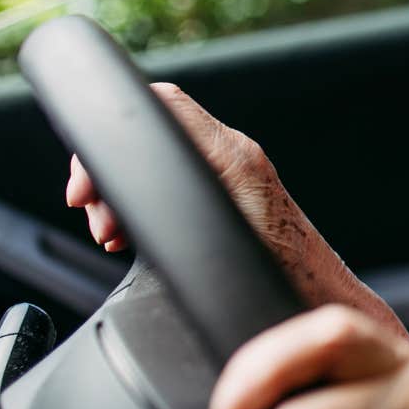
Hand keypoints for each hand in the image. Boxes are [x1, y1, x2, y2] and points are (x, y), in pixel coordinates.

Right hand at [64, 83, 405, 335]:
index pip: (159, 104)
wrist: (323, 304)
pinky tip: (135, 237)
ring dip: (123, 195)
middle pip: (150, 131)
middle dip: (108, 177)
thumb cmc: (280, 285)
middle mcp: (238, 156)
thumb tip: (125, 202)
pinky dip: (147, 203)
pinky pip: (178, 177)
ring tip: (113, 235)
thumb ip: (172, 208)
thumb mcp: (214, 247)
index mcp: (232, 157)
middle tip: (100, 223)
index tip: (85, 192)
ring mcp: (239, 172)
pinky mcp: (236, 193)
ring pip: (160, 158)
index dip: (106, 140)